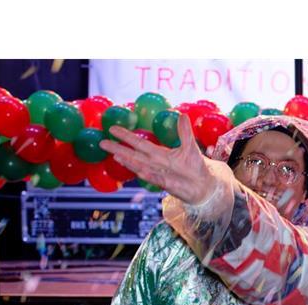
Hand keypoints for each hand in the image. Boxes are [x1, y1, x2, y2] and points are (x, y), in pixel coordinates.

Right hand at [99, 113, 216, 204]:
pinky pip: (158, 180)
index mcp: (160, 154)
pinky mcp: (170, 185)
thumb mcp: (190, 147)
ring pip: (142, 168)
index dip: (127, 137)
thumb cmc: (195, 167)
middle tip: (102, 143)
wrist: (205, 185)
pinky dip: (149, 176)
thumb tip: (182, 115)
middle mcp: (157, 165)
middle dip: (119, 150)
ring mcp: (161, 175)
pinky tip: (140, 171)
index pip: (140, 144)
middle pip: (135, 156)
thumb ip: (184, 132)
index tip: (112, 129)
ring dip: (130, 163)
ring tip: (116, 156)